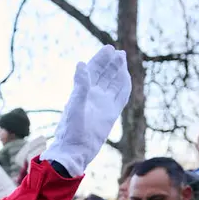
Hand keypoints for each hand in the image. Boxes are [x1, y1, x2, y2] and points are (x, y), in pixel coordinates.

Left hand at [44, 46, 131, 176]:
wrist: (75, 151)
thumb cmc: (71, 130)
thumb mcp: (75, 105)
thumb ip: (80, 85)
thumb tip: (81, 64)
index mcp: (82, 93)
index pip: (93, 71)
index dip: (100, 59)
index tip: (109, 48)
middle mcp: (93, 97)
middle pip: (104, 75)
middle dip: (111, 63)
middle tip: (119, 52)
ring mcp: (102, 105)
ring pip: (113, 84)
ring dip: (118, 72)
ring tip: (122, 59)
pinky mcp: (111, 114)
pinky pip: (120, 97)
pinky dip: (124, 86)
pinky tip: (127, 77)